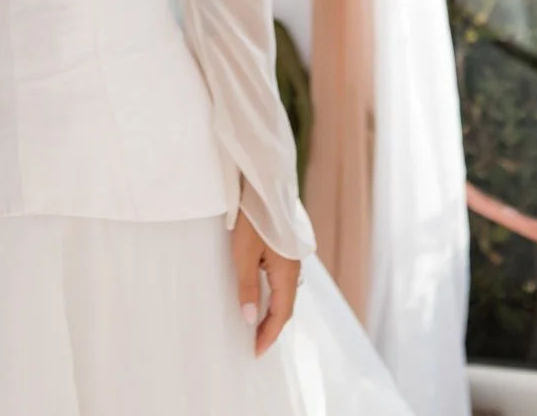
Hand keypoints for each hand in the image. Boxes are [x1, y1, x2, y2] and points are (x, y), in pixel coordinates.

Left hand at [232, 209, 299, 357]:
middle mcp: (294, 268)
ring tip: (257, 325)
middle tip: (256, 343)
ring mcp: (291, 259)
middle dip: (272, 326)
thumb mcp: (243, 254)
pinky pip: (281, 280)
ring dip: (273, 311)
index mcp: (287, 273)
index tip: (256, 351)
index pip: (281, 313)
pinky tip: (261, 296)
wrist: (265, 186)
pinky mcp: (284, 250)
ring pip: (284, 293)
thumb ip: (248, 288)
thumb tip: (250, 318)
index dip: (268, 334)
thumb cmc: (253, 218)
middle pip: (286, 306)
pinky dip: (273, 295)